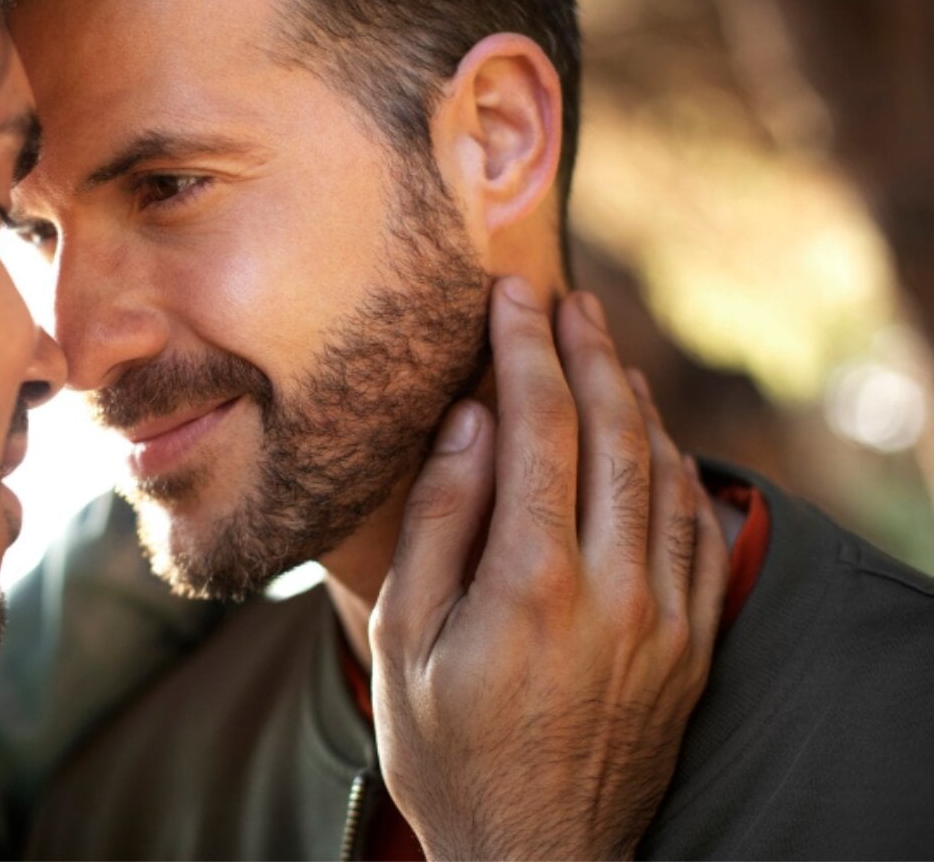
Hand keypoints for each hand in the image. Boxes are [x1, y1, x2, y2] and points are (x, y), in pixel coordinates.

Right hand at [368, 277, 729, 859]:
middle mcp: (612, 589)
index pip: (539, 427)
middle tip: (565, 301)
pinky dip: (678, 467)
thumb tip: (471, 423)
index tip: (511, 296)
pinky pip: (699, 530)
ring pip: (665, 472)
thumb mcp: (403, 641)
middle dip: (587, 352)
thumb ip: (439, 522)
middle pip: (614, 433)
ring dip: (636, 399)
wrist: (534, 858)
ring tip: (604, 351)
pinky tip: (654, 441)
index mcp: (529, 582)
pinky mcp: (691, 644)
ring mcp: (664, 617)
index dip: (524, 350)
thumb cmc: (447, 750)